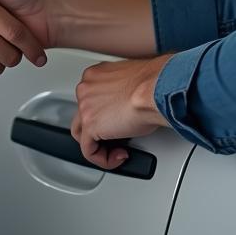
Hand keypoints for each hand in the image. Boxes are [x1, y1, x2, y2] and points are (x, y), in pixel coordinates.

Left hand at [71, 55, 171, 169]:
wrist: (153, 89)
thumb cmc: (151, 83)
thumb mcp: (131, 83)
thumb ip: (120, 94)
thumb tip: (126, 107)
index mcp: (94, 75)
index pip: (89, 100)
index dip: (103, 115)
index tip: (118, 121)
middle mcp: (86, 88)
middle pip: (82, 116)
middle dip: (99, 130)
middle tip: (118, 135)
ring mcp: (85, 107)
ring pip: (82, 134)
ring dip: (99, 146)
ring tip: (117, 149)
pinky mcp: (90, 126)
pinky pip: (89, 151)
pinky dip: (103, 159)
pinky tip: (119, 156)